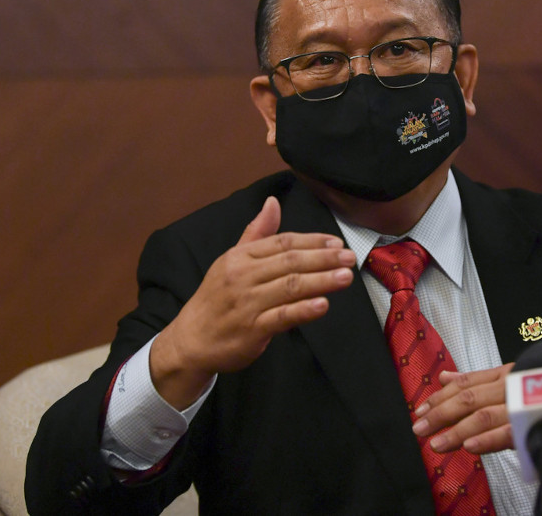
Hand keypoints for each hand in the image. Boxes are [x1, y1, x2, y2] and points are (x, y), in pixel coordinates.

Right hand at [150, 196, 354, 408]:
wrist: (191, 340)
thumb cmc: (216, 298)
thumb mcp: (231, 261)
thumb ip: (257, 233)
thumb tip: (273, 202)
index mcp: (240, 257)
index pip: (283, 242)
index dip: (313, 241)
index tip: (337, 243)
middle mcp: (243, 276)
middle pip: (290, 262)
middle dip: (323, 259)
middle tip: (350, 257)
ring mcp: (247, 303)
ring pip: (290, 287)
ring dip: (321, 280)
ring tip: (346, 277)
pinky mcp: (252, 329)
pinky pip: (282, 316)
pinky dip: (303, 310)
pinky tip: (323, 304)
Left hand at [410, 363, 514, 454]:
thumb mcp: (508, 380)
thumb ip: (476, 381)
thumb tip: (444, 377)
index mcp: (502, 375)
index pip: (464, 384)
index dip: (439, 398)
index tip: (419, 412)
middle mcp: (509, 388)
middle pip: (468, 399)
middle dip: (440, 414)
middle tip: (419, 429)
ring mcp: (520, 407)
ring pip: (483, 417)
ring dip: (456, 432)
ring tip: (436, 444)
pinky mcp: (531, 427)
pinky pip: (507, 434)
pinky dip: (486, 440)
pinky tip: (468, 447)